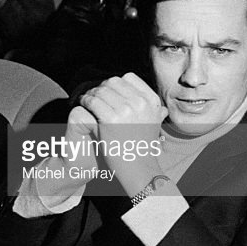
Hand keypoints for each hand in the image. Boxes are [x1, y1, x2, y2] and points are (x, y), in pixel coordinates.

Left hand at [78, 73, 167, 193]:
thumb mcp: (155, 125)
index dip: (115, 83)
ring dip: (91, 93)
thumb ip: (156, 113)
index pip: (129, 78)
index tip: (108, 91)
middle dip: (101, 87)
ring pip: (101, 90)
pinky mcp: (111, 119)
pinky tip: (83, 105)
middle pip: (113, 81)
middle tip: (93, 94)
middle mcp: (141, 102)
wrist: (138, 168)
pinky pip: (92, 101)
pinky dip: (85, 101)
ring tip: (85, 99)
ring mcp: (127, 109)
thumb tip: (163, 108)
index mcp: (152, 100)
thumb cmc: (143, 147)